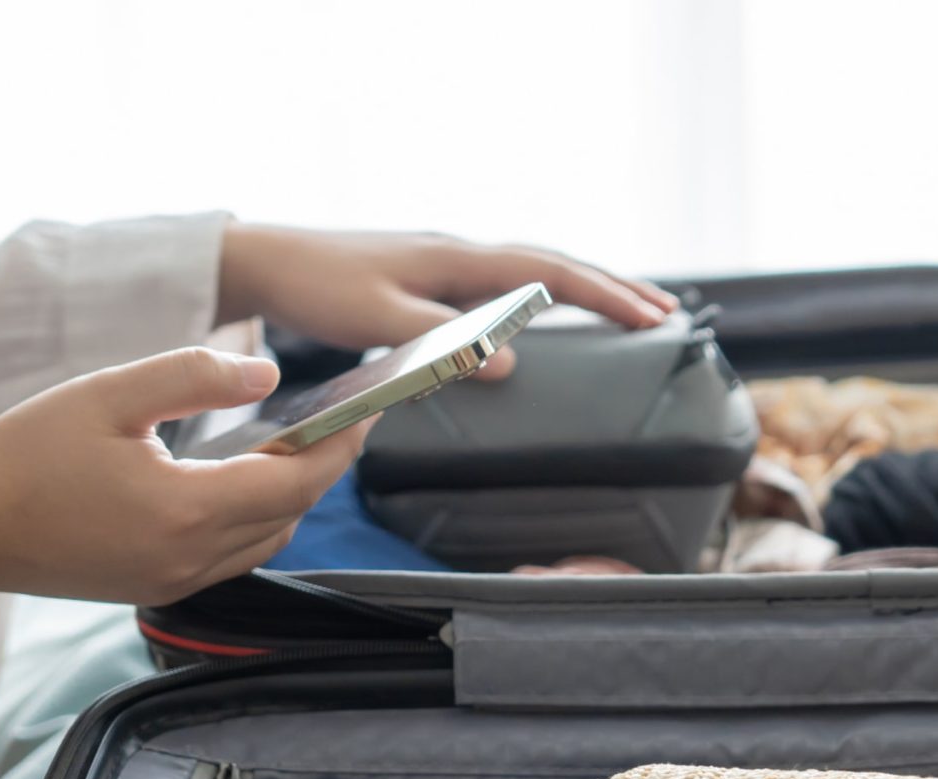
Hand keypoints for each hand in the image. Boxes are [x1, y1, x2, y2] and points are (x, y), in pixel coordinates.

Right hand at [0, 347, 365, 604]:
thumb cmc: (25, 455)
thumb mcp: (108, 394)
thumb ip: (194, 376)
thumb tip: (268, 373)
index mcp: (183, 511)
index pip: (295, 482)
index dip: (339, 447)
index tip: (365, 412)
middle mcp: (189, 559)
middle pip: (290, 515)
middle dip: (322, 469)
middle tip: (337, 421)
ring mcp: (174, 582)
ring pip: (267, 542)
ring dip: (290, 498)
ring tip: (293, 446)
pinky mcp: (156, 590)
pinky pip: (233, 558)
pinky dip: (255, 521)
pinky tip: (242, 484)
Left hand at [215, 226, 677, 379]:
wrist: (269, 261)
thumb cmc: (319, 288)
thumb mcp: (380, 321)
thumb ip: (444, 344)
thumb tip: (511, 365)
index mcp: (457, 261)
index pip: (550, 275)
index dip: (604, 296)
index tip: (650, 317)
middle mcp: (462, 255)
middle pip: (557, 267)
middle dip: (614, 290)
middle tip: (667, 314)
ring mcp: (451, 263)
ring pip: (537, 272)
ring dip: (588, 290)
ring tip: (633, 311)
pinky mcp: (436, 278)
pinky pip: (510, 283)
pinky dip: (550, 295)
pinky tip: (557, 313)